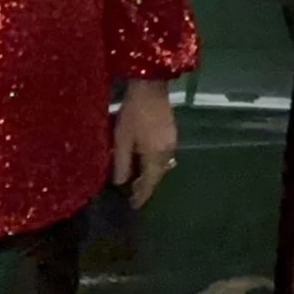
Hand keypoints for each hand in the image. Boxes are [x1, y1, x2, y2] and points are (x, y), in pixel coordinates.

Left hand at [113, 79, 178, 207]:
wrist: (150, 87)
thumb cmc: (133, 113)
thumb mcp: (121, 139)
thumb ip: (121, 163)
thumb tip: (120, 183)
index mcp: (155, 156)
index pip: (150, 183)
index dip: (141, 196)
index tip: (133, 206)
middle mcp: (167, 152)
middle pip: (158, 176)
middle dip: (146, 186)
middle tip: (133, 194)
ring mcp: (172, 142)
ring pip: (162, 166)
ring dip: (150, 174)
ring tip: (137, 178)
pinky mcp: (172, 133)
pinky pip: (163, 156)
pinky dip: (154, 163)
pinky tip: (144, 159)